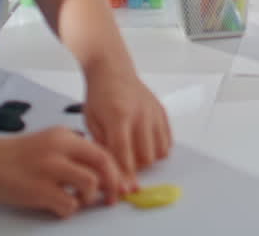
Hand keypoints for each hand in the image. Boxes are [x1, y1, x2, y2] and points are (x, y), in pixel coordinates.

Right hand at [0, 127, 123, 217]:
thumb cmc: (14, 156)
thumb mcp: (48, 145)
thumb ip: (72, 155)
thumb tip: (100, 174)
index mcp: (64, 135)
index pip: (103, 151)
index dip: (116, 170)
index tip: (121, 185)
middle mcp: (59, 148)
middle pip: (103, 164)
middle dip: (113, 185)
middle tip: (111, 199)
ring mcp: (49, 169)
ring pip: (90, 184)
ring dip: (87, 198)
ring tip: (75, 201)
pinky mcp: (38, 190)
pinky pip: (69, 205)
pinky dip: (68, 210)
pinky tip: (57, 207)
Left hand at [84, 69, 171, 184]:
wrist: (112, 69)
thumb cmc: (99, 95)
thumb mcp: (91, 120)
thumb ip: (101, 144)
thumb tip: (110, 169)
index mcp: (118, 116)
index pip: (123, 154)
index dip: (123, 175)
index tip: (123, 188)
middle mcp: (140, 114)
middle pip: (145, 157)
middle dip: (135, 168)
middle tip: (125, 163)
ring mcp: (153, 112)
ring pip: (160, 151)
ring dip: (148, 159)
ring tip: (136, 153)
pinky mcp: (162, 111)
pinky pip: (168, 140)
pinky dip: (159, 148)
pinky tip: (147, 144)